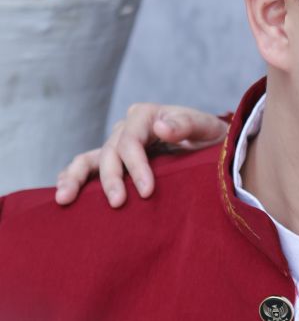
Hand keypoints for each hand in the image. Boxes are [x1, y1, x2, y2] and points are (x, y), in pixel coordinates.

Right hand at [54, 104, 227, 207]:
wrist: (212, 149)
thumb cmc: (212, 139)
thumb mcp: (208, 129)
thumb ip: (188, 124)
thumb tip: (161, 127)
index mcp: (148, 116)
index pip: (132, 140)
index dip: (136, 165)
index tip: (148, 191)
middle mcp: (128, 128)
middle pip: (110, 152)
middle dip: (111, 179)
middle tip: (118, 203)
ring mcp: (118, 145)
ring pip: (90, 158)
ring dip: (75, 178)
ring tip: (65, 199)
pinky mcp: (115, 162)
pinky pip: (87, 167)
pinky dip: (73, 177)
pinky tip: (64, 194)